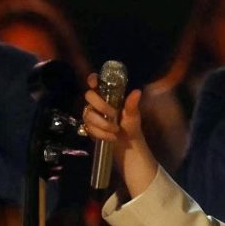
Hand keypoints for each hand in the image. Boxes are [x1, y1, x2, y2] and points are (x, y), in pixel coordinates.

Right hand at [82, 75, 157, 197]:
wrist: (126, 145)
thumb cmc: (130, 127)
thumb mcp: (133, 116)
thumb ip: (132, 105)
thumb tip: (137, 92)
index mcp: (109, 96)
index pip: (96, 82)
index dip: (92, 80)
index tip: (94, 83)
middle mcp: (97, 103)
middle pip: (88, 96)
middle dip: (101, 106)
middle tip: (113, 115)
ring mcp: (91, 114)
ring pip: (88, 114)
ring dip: (102, 124)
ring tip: (115, 131)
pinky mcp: (88, 127)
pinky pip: (88, 127)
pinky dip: (100, 133)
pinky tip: (110, 137)